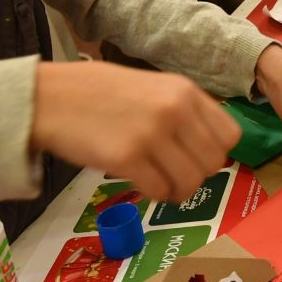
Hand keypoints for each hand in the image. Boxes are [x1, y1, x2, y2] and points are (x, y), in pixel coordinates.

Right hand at [29, 62, 238, 202]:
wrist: (50, 98)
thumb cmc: (98, 93)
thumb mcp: (152, 87)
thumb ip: (182, 111)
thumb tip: (208, 147)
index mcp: (185, 91)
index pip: (230, 135)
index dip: (216, 153)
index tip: (197, 158)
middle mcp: (175, 111)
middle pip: (213, 164)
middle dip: (196, 175)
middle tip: (174, 175)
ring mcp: (152, 135)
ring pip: (191, 183)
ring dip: (176, 190)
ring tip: (158, 182)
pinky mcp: (128, 158)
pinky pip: (160, 191)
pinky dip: (154, 194)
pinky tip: (139, 183)